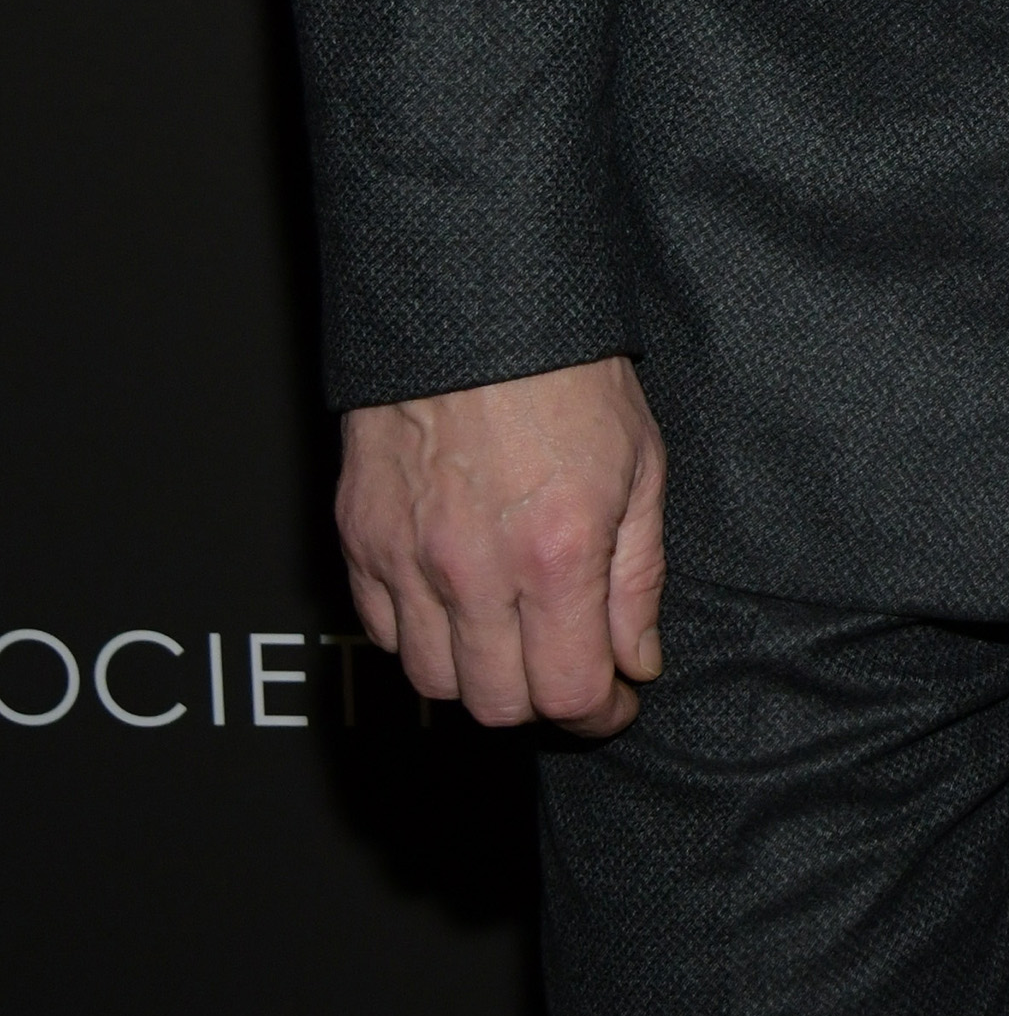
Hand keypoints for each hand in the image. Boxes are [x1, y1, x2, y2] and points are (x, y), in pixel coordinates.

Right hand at [336, 354, 667, 736]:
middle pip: (494, 705)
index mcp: (554, 554)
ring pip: (432, 680)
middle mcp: (473, 569)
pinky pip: (382, 629)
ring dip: (477, 676)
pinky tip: (457, 606)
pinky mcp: (360, 536)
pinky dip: (420, 637)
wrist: (474, 303)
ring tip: (512, 640)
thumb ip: (637, 577)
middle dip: (540, 702)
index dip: (598, 712)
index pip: (568, 692)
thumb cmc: (567, 372)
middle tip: (566, 672)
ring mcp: (406, 557)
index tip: (613, 701)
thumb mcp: (641, 467)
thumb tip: (636, 659)